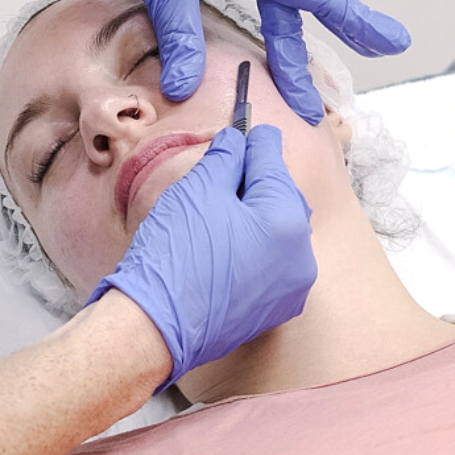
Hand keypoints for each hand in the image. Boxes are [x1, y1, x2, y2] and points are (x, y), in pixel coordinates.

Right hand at [86, 126, 315, 390]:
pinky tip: (226, 243)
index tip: (248, 128)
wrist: (154, 326)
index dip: (254, 141)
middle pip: (281, 198)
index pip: (273, 162)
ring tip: (222, 207)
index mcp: (286, 219)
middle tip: (227, 167)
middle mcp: (300, 256)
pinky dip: (255, 247)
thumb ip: (225, 157)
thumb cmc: (175, 252)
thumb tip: (238, 141)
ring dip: (257, 215)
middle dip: (257, 180)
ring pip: (278, 233)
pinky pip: (271, 264)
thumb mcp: (198, 188)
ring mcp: (290, 288)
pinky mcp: (273, 311)